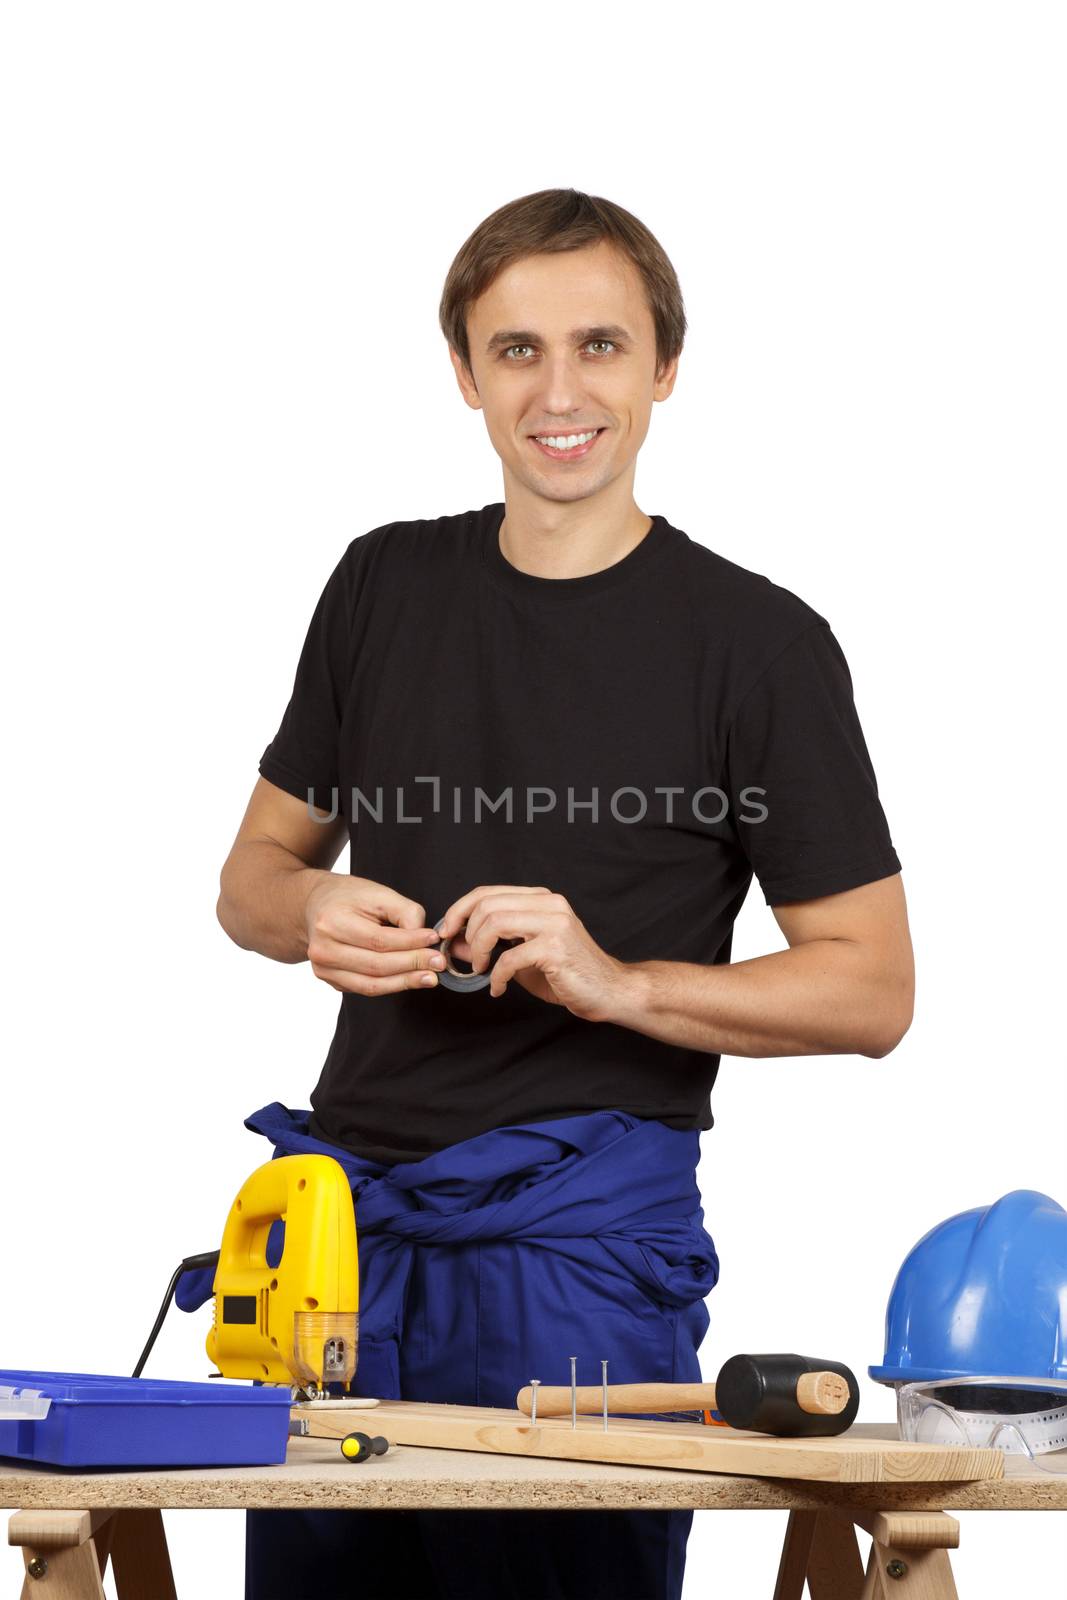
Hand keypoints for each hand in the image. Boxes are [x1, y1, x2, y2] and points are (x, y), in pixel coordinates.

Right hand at [304, 875, 444, 995]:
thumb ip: (405, 912)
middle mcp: (322, 949)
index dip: (410, 943)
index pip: (379, 940)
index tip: (434, 940)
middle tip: (439, 963)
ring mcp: (323, 969)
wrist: (316, 905)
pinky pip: (365, 988)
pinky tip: (410, 979)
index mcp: (331, 922)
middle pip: (376, 965)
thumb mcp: (378, 892)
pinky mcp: (330, 980)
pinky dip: (391, 985)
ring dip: (405, 982)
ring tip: (430, 978)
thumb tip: (424, 940)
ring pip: (371, 984)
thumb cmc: (349, 896)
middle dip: (412, 965)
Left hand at [435, 885, 629, 1020]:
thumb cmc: (567, 973)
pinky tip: (499, 988)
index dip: (460, 910)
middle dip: (466, 932)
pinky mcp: (555, 948)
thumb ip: (490, 945)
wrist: (609, 991)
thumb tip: (453, 942)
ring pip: (495, 923)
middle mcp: (549, 904)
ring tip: (481, 969)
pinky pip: (510, 958)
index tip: (447, 931)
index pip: (488, 892)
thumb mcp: (522, 956)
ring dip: (479, 950)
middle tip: (467, 957)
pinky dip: (497, 976)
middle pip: (487, 905)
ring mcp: (554, 923)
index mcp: (541, 899)